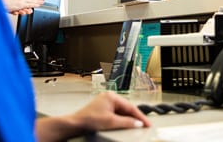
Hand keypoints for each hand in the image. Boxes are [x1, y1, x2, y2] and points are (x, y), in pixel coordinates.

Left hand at [35, 91, 150, 140]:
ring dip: (128, 119)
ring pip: (122, 111)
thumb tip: (138, 123)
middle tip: (143, 125)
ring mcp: (105, 103)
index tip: (147, 123)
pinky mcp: (102, 109)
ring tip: (135, 126)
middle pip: (127, 108)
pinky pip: (116, 114)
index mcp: (112, 96)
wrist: (76, 124)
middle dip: (135, 117)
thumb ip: (126, 122)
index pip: (130, 106)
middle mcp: (109, 97)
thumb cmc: (89, 120)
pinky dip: (121, 120)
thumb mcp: (111, 122)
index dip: (140, 116)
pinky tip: (124, 125)